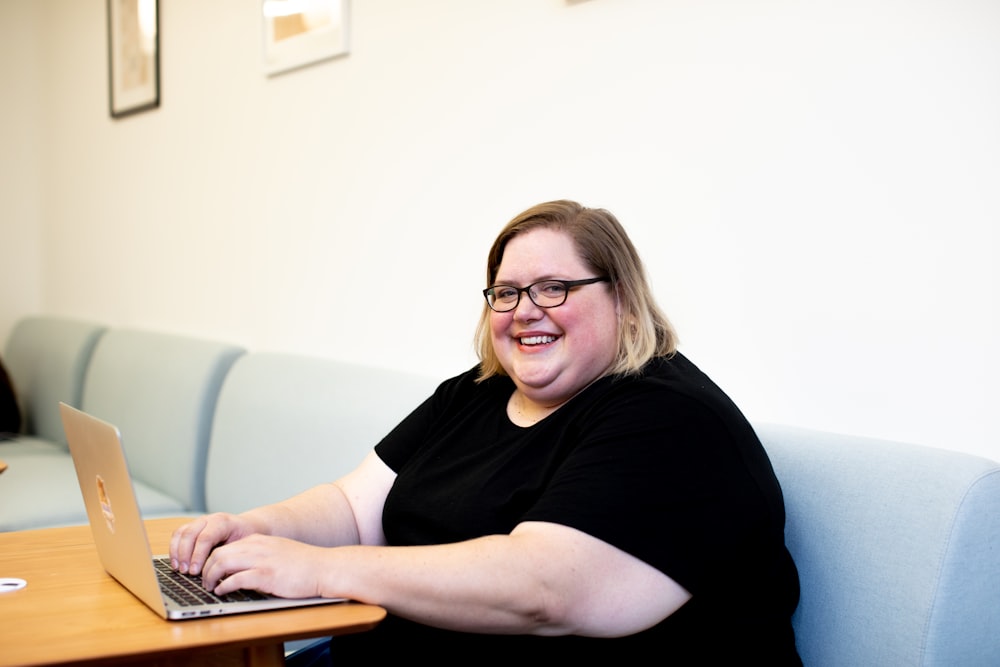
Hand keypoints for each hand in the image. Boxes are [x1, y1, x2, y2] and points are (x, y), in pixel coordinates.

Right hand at [169, 513, 260, 575]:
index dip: (198, 556)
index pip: (205, 538)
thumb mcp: (243, 546)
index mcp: (223, 522)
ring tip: (179, 569)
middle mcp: (209, 520)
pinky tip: (176, 563)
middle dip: (185, 555)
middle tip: (185, 572)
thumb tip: (219, 576)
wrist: (247, 527)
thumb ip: (230, 557)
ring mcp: (199, 522)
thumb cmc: (246, 538)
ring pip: (181, 533)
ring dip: (177, 552)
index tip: (195, 572)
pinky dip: (174, 549)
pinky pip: (178, 534)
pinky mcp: (192, 527)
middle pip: (190, 534)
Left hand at [199, 534, 330, 597]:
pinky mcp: (266, 575)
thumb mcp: (278, 552)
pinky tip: (223, 591)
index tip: (208, 571)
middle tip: (204, 582)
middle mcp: (258, 547)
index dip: (212, 559)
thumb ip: (260, 556)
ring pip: (223, 563)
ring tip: (210, 587)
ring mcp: (262, 560)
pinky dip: (225, 586)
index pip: (226, 546)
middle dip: (206, 569)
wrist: (324, 567)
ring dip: (211, 577)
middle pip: (219, 553)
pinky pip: (236, 579)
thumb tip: (241, 569)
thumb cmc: (304, 564)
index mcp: (260, 541)